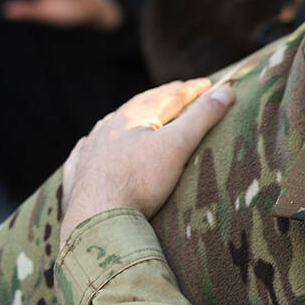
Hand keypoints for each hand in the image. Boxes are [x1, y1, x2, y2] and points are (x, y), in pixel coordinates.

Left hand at [59, 79, 235, 248]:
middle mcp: (107, 128)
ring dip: (129, 118)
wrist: (97, 220)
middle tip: (179, 91)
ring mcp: (89, 152)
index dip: (191, 90)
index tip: (209, 84)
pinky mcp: (78, 176)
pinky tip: (87, 143)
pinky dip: (92, 145)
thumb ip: (201, 117)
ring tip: (140, 115)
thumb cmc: (140, 182)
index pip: (169, 97)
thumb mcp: (177, 146)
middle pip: (140, 106)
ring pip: (110, 126)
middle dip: (162, 98)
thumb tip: (226, 91)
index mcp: (133, 117)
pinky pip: (83, 154)